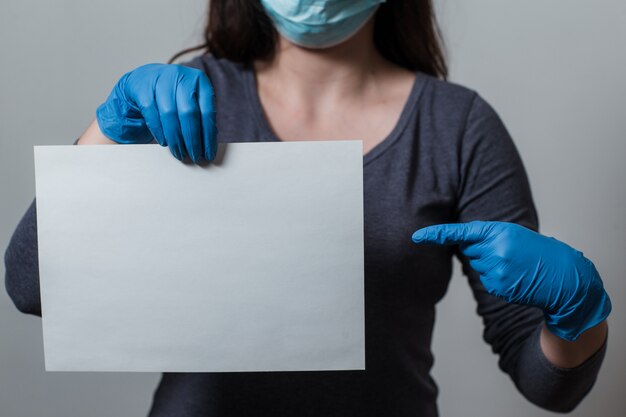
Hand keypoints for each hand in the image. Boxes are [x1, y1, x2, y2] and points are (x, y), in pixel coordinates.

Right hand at [96, 63, 216, 162]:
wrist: (142, 81)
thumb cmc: (171, 96)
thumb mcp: (190, 102)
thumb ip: (200, 118)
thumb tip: (209, 144)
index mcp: (199, 80)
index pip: (207, 111)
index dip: (208, 136)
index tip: (209, 153)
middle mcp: (180, 76)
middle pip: (189, 113)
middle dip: (192, 139)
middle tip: (194, 156)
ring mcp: (160, 80)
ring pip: (170, 114)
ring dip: (175, 138)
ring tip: (179, 153)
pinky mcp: (142, 88)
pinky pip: (152, 113)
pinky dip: (159, 131)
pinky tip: (165, 142)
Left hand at [411, 221, 611, 340]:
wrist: (563, 277)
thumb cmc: (537, 252)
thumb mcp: (513, 235)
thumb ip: (487, 237)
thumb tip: (464, 247)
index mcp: (498, 232)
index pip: (460, 232)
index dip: (435, 235)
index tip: (416, 237)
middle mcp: (494, 250)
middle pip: (468, 251)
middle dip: (482, 250)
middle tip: (507, 253)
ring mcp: (496, 270)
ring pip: (477, 266)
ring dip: (490, 265)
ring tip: (515, 265)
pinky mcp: (498, 287)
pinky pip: (486, 280)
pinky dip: (497, 279)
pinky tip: (515, 278)